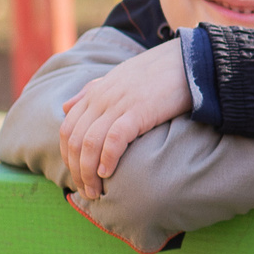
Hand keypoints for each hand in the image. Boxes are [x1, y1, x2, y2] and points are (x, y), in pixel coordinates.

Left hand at [58, 41, 192, 200]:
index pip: (67, 130)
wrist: (187, 60)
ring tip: (96, 191)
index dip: (68, 157)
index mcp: (95, 93)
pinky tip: (108, 173)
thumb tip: (66, 106)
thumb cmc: (157, 72)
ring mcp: (118, 104)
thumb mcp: (118, 78)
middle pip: (75, 141)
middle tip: (86, 192)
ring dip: (88, 172)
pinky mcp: (138, 111)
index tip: (78, 176)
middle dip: (77, 171)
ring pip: (90, 143)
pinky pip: (114, 138)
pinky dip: (107, 158)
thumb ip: (90, 92)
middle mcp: (101, 99)